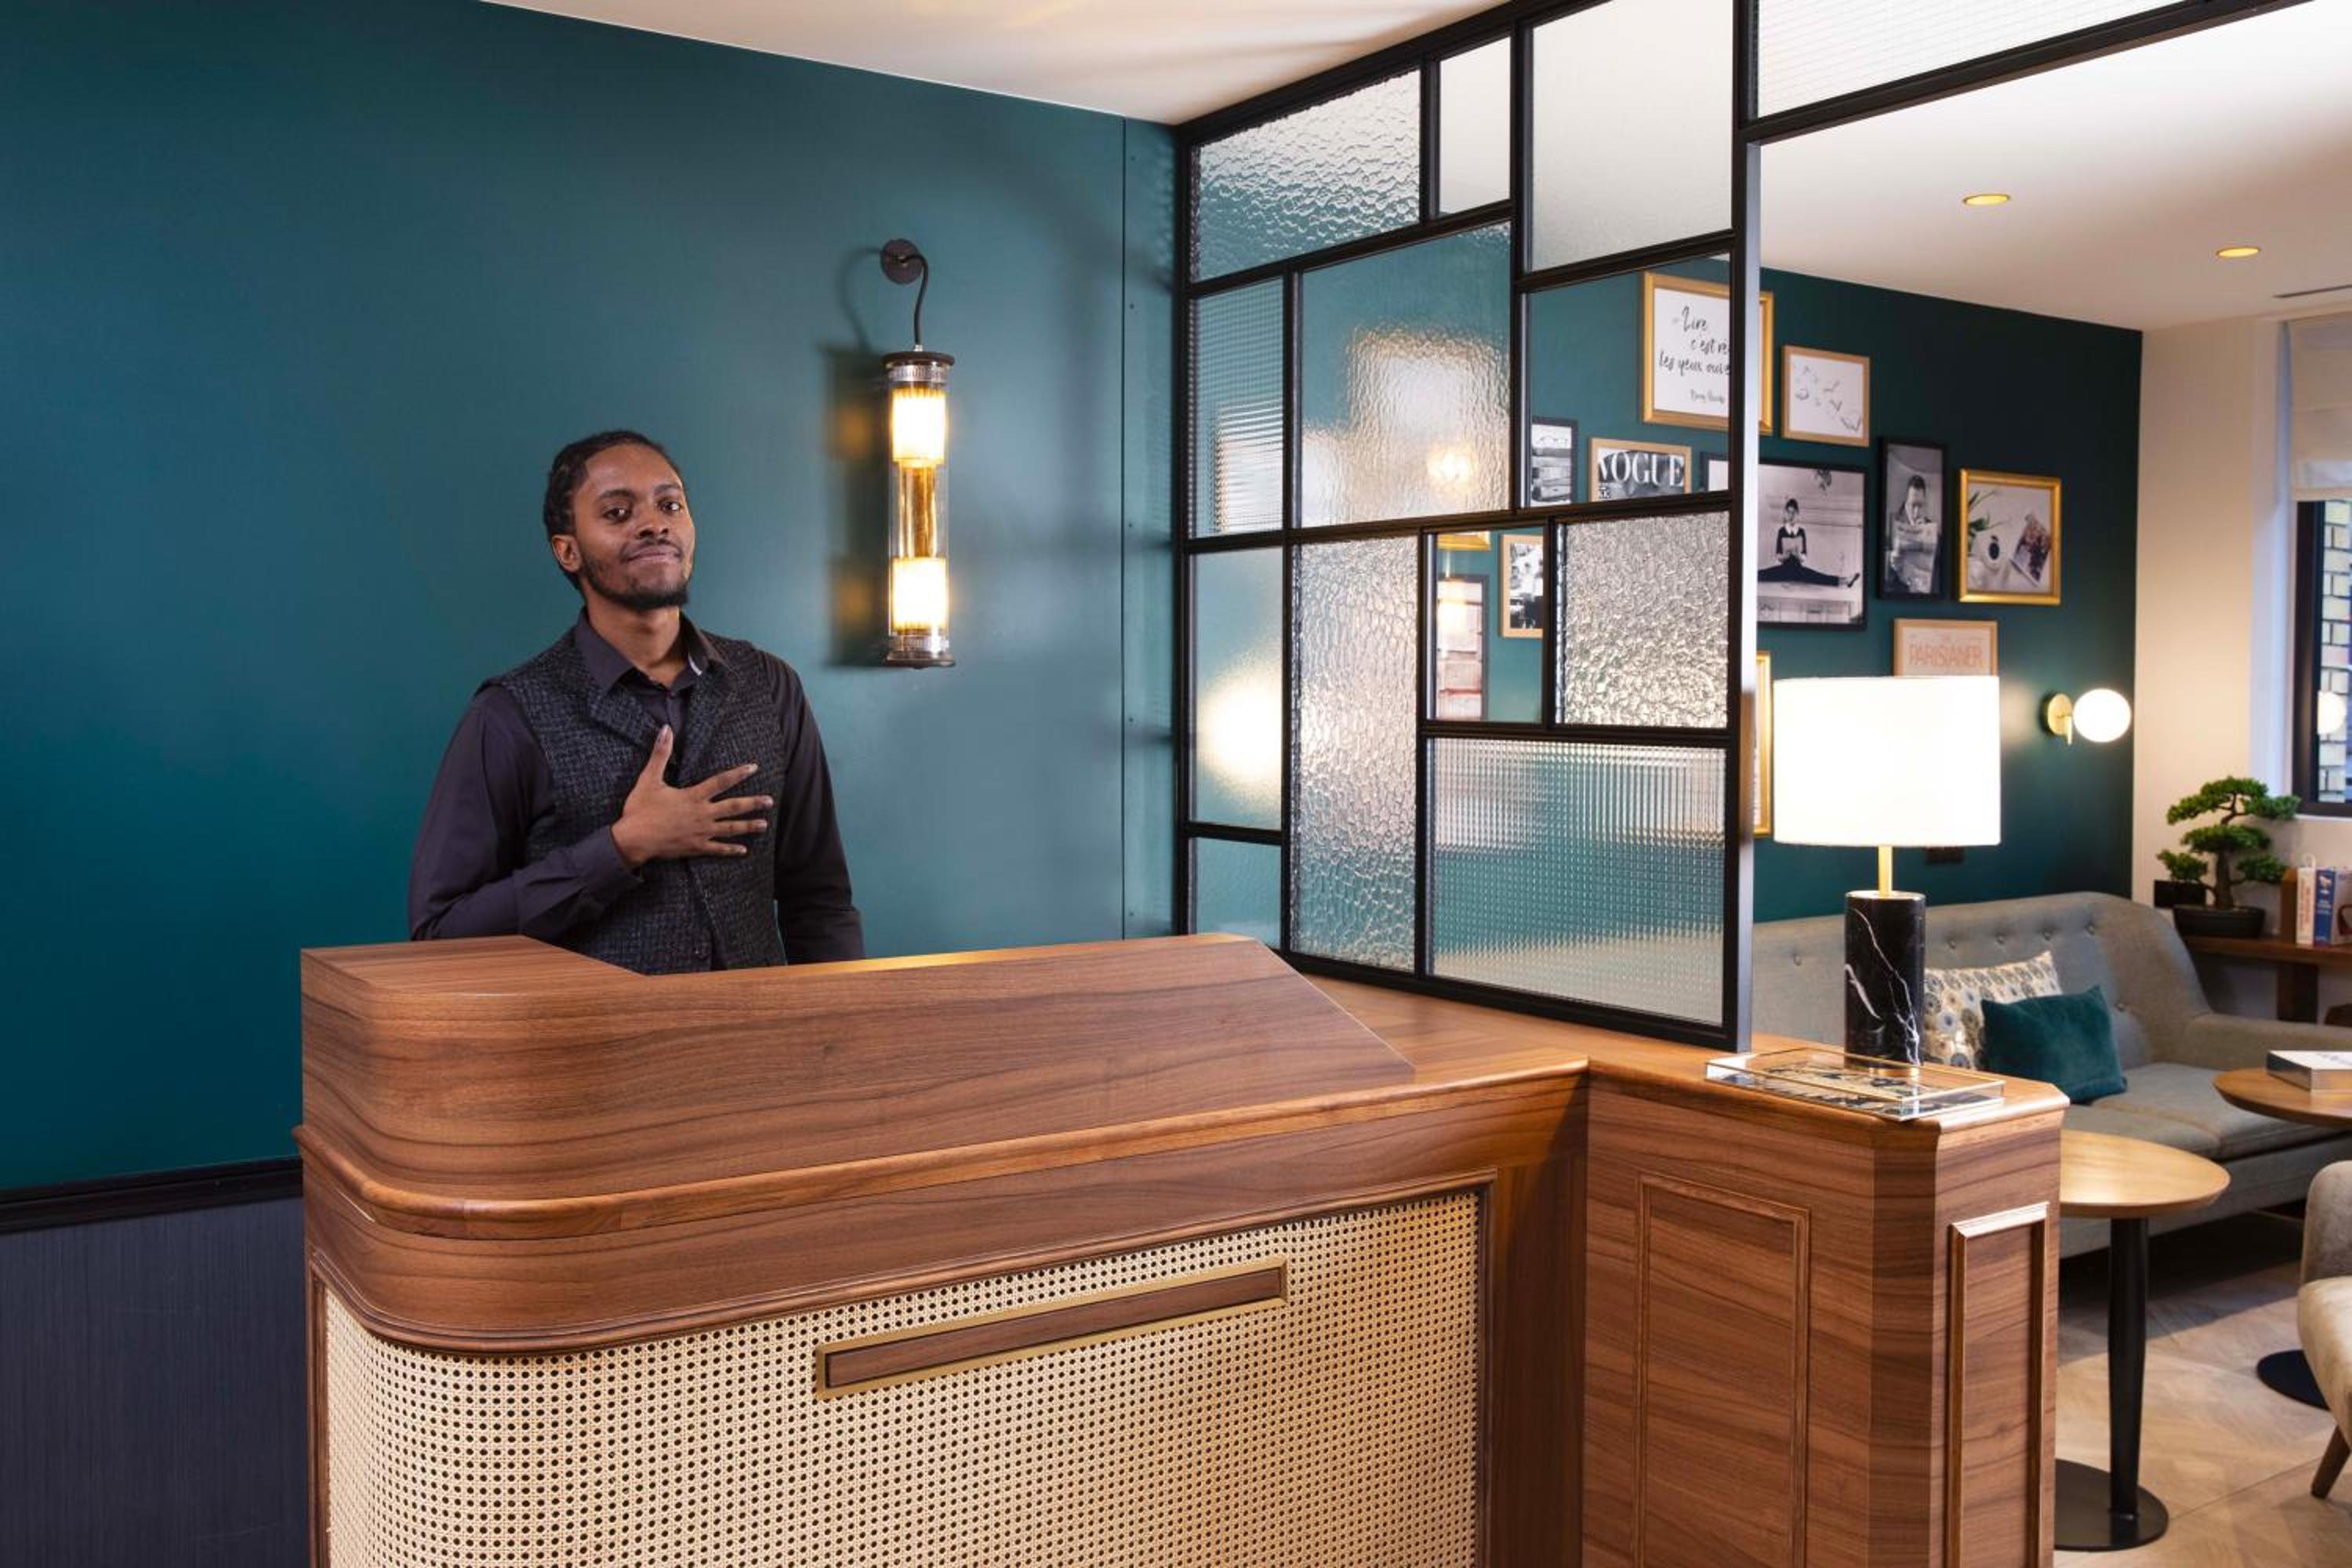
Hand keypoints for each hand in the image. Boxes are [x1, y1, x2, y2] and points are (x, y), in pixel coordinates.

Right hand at [609, 726, 771, 868]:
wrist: (633, 839)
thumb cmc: (640, 809)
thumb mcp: (648, 778)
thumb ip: (660, 754)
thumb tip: (665, 729)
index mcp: (693, 796)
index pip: (721, 782)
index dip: (738, 774)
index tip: (753, 768)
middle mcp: (702, 814)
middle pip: (733, 807)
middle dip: (753, 803)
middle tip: (770, 801)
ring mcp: (701, 832)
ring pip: (730, 829)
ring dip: (748, 826)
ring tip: (764, 825)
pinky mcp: (695, 847)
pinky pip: (717, 849)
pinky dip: (730, 849)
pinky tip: (743, 850)